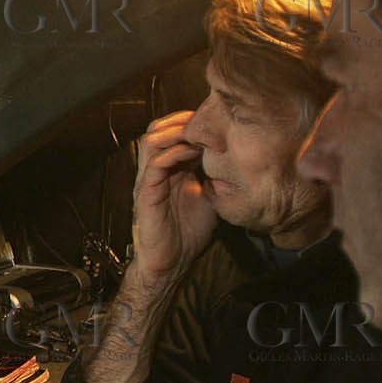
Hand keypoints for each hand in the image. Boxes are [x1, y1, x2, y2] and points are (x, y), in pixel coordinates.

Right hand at [131, 110, 219, 277]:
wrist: (173, 262)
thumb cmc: (188, 233)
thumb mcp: (208, 197)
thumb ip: (214, 178)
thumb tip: (236, 162)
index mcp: (167, 170)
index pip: (169, 134)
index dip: (186, 123)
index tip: (210, 120)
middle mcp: (154, 171)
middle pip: (156, 130)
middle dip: (178, 121)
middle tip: (201, 120)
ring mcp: (148, 181)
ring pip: (150, 142)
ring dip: (173, 133)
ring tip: (194, 133)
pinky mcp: (146, 194)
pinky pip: (154, 165)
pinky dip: (172, 154)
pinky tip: (190, 153)